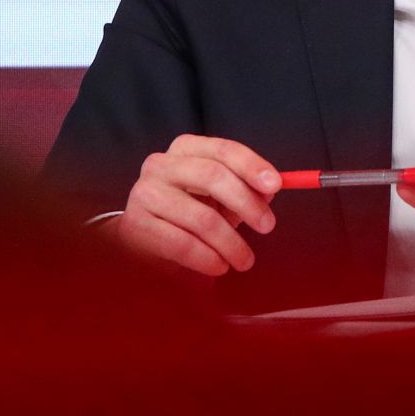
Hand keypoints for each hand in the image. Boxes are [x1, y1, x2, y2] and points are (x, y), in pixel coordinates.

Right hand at [109, 135, 280, 277]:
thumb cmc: (187, 213)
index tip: (276, 185)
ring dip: (231, 243)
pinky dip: (209, 259)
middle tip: (268, 226)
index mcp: (185, 149)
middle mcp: (161, 165)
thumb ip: (244, 189)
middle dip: (247, 204)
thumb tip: (269, 190)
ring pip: (202, 218)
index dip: (252, 166)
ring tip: (244, 260)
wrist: (141, 238)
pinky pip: (183, 244)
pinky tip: (219, 266)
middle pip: (212, 177)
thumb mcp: (217, 196)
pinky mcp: (137, 225)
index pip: (223, 150)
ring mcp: (146, 193)